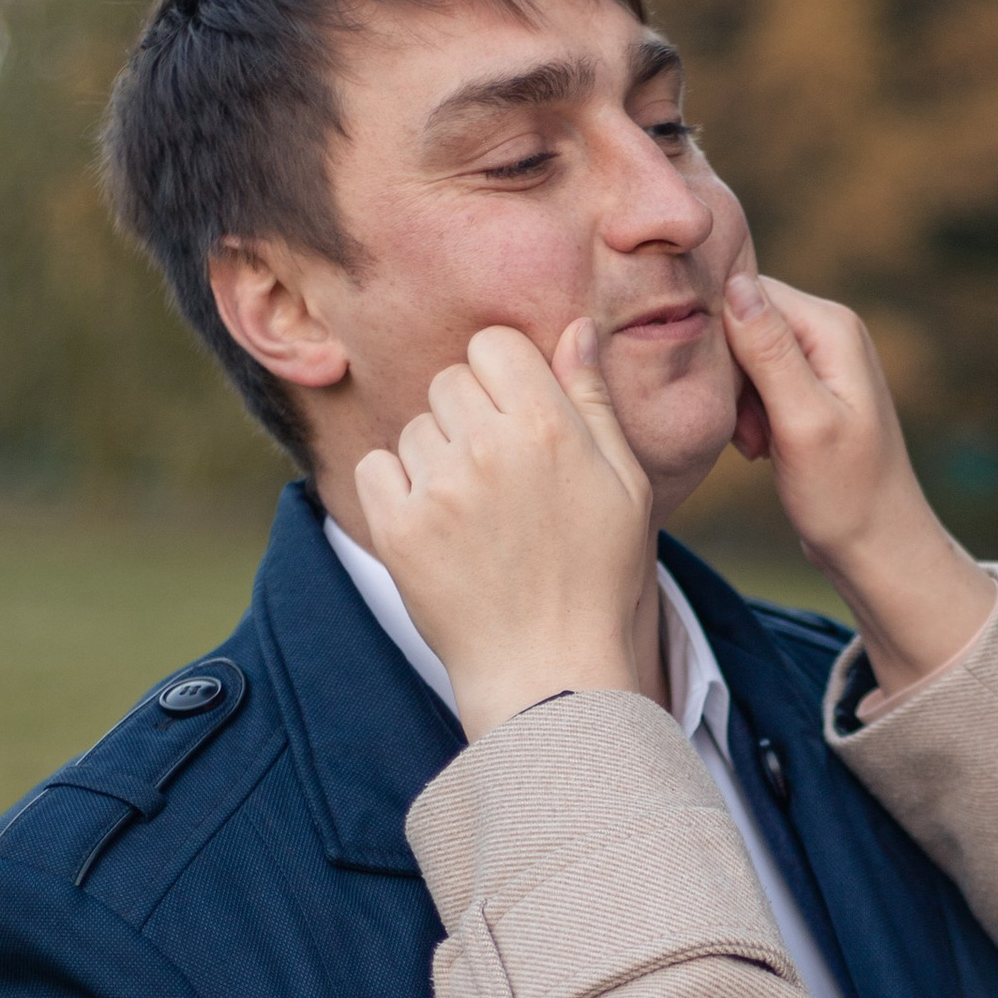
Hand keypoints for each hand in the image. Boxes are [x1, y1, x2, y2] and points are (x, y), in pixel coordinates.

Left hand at [353, 322, 655, 737]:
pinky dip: (395, 491)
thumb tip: (574, 328)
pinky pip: (375, 468)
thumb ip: (592, 401)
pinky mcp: (398, 527)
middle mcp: (489, 446)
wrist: (549, 669)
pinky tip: (434, 527)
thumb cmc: (596, 577)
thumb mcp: (622, 485)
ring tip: (472, 514)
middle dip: (467, 415)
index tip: (514, 417)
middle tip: (496, 476)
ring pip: (414, 428)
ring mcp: (439, 487)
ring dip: (435, 458)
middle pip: (449, 380)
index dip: (503, 377)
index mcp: (549, 426)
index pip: (495, 345)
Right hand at [721, 272, 997, 697]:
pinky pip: (755, 381)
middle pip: (744, 320)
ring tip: (755, 446)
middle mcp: (829, 330)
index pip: (748, 291)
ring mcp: (820, 361)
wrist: (877, 546)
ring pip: (743, 355)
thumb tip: (734, 283)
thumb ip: (769, 352)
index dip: (721, 338)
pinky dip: (747, 414)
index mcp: (832, 325)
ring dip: (736, 400)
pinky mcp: (808, 390)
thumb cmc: (845, 495)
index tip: (727, 394)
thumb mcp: (802, 421)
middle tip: (746, 430)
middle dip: (728, 373)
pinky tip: (760, 448)